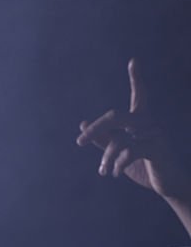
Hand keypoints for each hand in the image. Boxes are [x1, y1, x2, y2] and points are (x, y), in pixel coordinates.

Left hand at [76, 59, 190, 202]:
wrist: (167, 185)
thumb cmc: (144, 168)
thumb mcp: (119, 154)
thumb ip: (103, 140)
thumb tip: (83, 124)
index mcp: (140, 122)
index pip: (139, 95)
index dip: (137, 78)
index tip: (133, 61)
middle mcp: (149, 123)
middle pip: (116, 116)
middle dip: (95, 129)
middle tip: (79, 142)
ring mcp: (154, 135)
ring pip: (119, 139)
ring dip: (106, 157)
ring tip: (103, 171)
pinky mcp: (158, 149)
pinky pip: (129, 151)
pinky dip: (117, 163)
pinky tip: (115, 173)